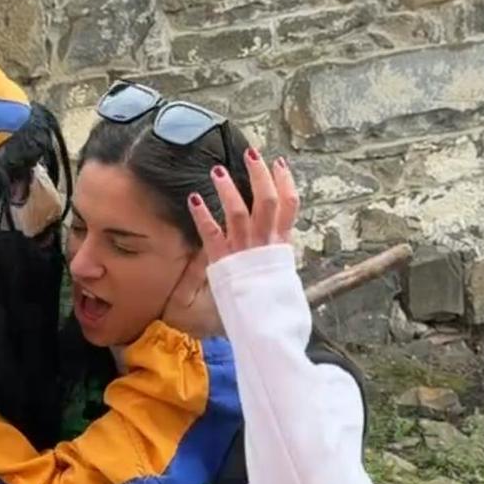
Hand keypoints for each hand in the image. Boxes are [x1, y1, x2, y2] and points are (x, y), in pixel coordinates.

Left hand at [162, 151, 298, 335]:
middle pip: (265, 200)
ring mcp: (243, 251)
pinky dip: (202, 215)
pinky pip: (211, 233)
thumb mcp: (286, 284)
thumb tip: (279, 257)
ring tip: (218, 170)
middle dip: (259, 174)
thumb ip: (279, 265)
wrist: (268, 330)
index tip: (279, 163)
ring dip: (228, 188)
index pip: (289, 206)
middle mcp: (264, 244)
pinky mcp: (223, 261)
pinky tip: (194, 199)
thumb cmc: (277, 312)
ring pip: (238, 211)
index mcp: (281, 247)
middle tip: (251, 153)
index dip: (284, 182)